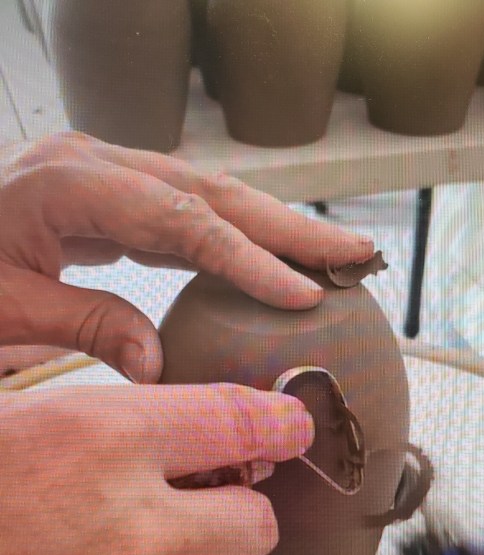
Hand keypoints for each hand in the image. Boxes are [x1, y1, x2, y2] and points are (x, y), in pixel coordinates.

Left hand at [0, 132, 372, 382]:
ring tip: (333, 253)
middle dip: (289, 227)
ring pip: (210, 194)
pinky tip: (269, 253)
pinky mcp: (113, 190)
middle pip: (214, 192)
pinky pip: (188, 207)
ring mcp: (108, 171)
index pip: (182, 220)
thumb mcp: (9, 311)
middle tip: (356, 253)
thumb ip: (88, 328)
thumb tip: (162, 368)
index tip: (302, 293)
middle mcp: (99, 164)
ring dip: (274, 225)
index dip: (248, 258)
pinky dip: (236, 232)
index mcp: (70, 185)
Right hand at [0, 383, 313, 554]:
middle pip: (253, 522)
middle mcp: (130, 531)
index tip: (295, 428)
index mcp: (98, 441)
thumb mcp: (5, 425)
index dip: (278, 424)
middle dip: (233, 512)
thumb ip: (91, 422)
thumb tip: (164, 425)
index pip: (241, 423)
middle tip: (193, 505)